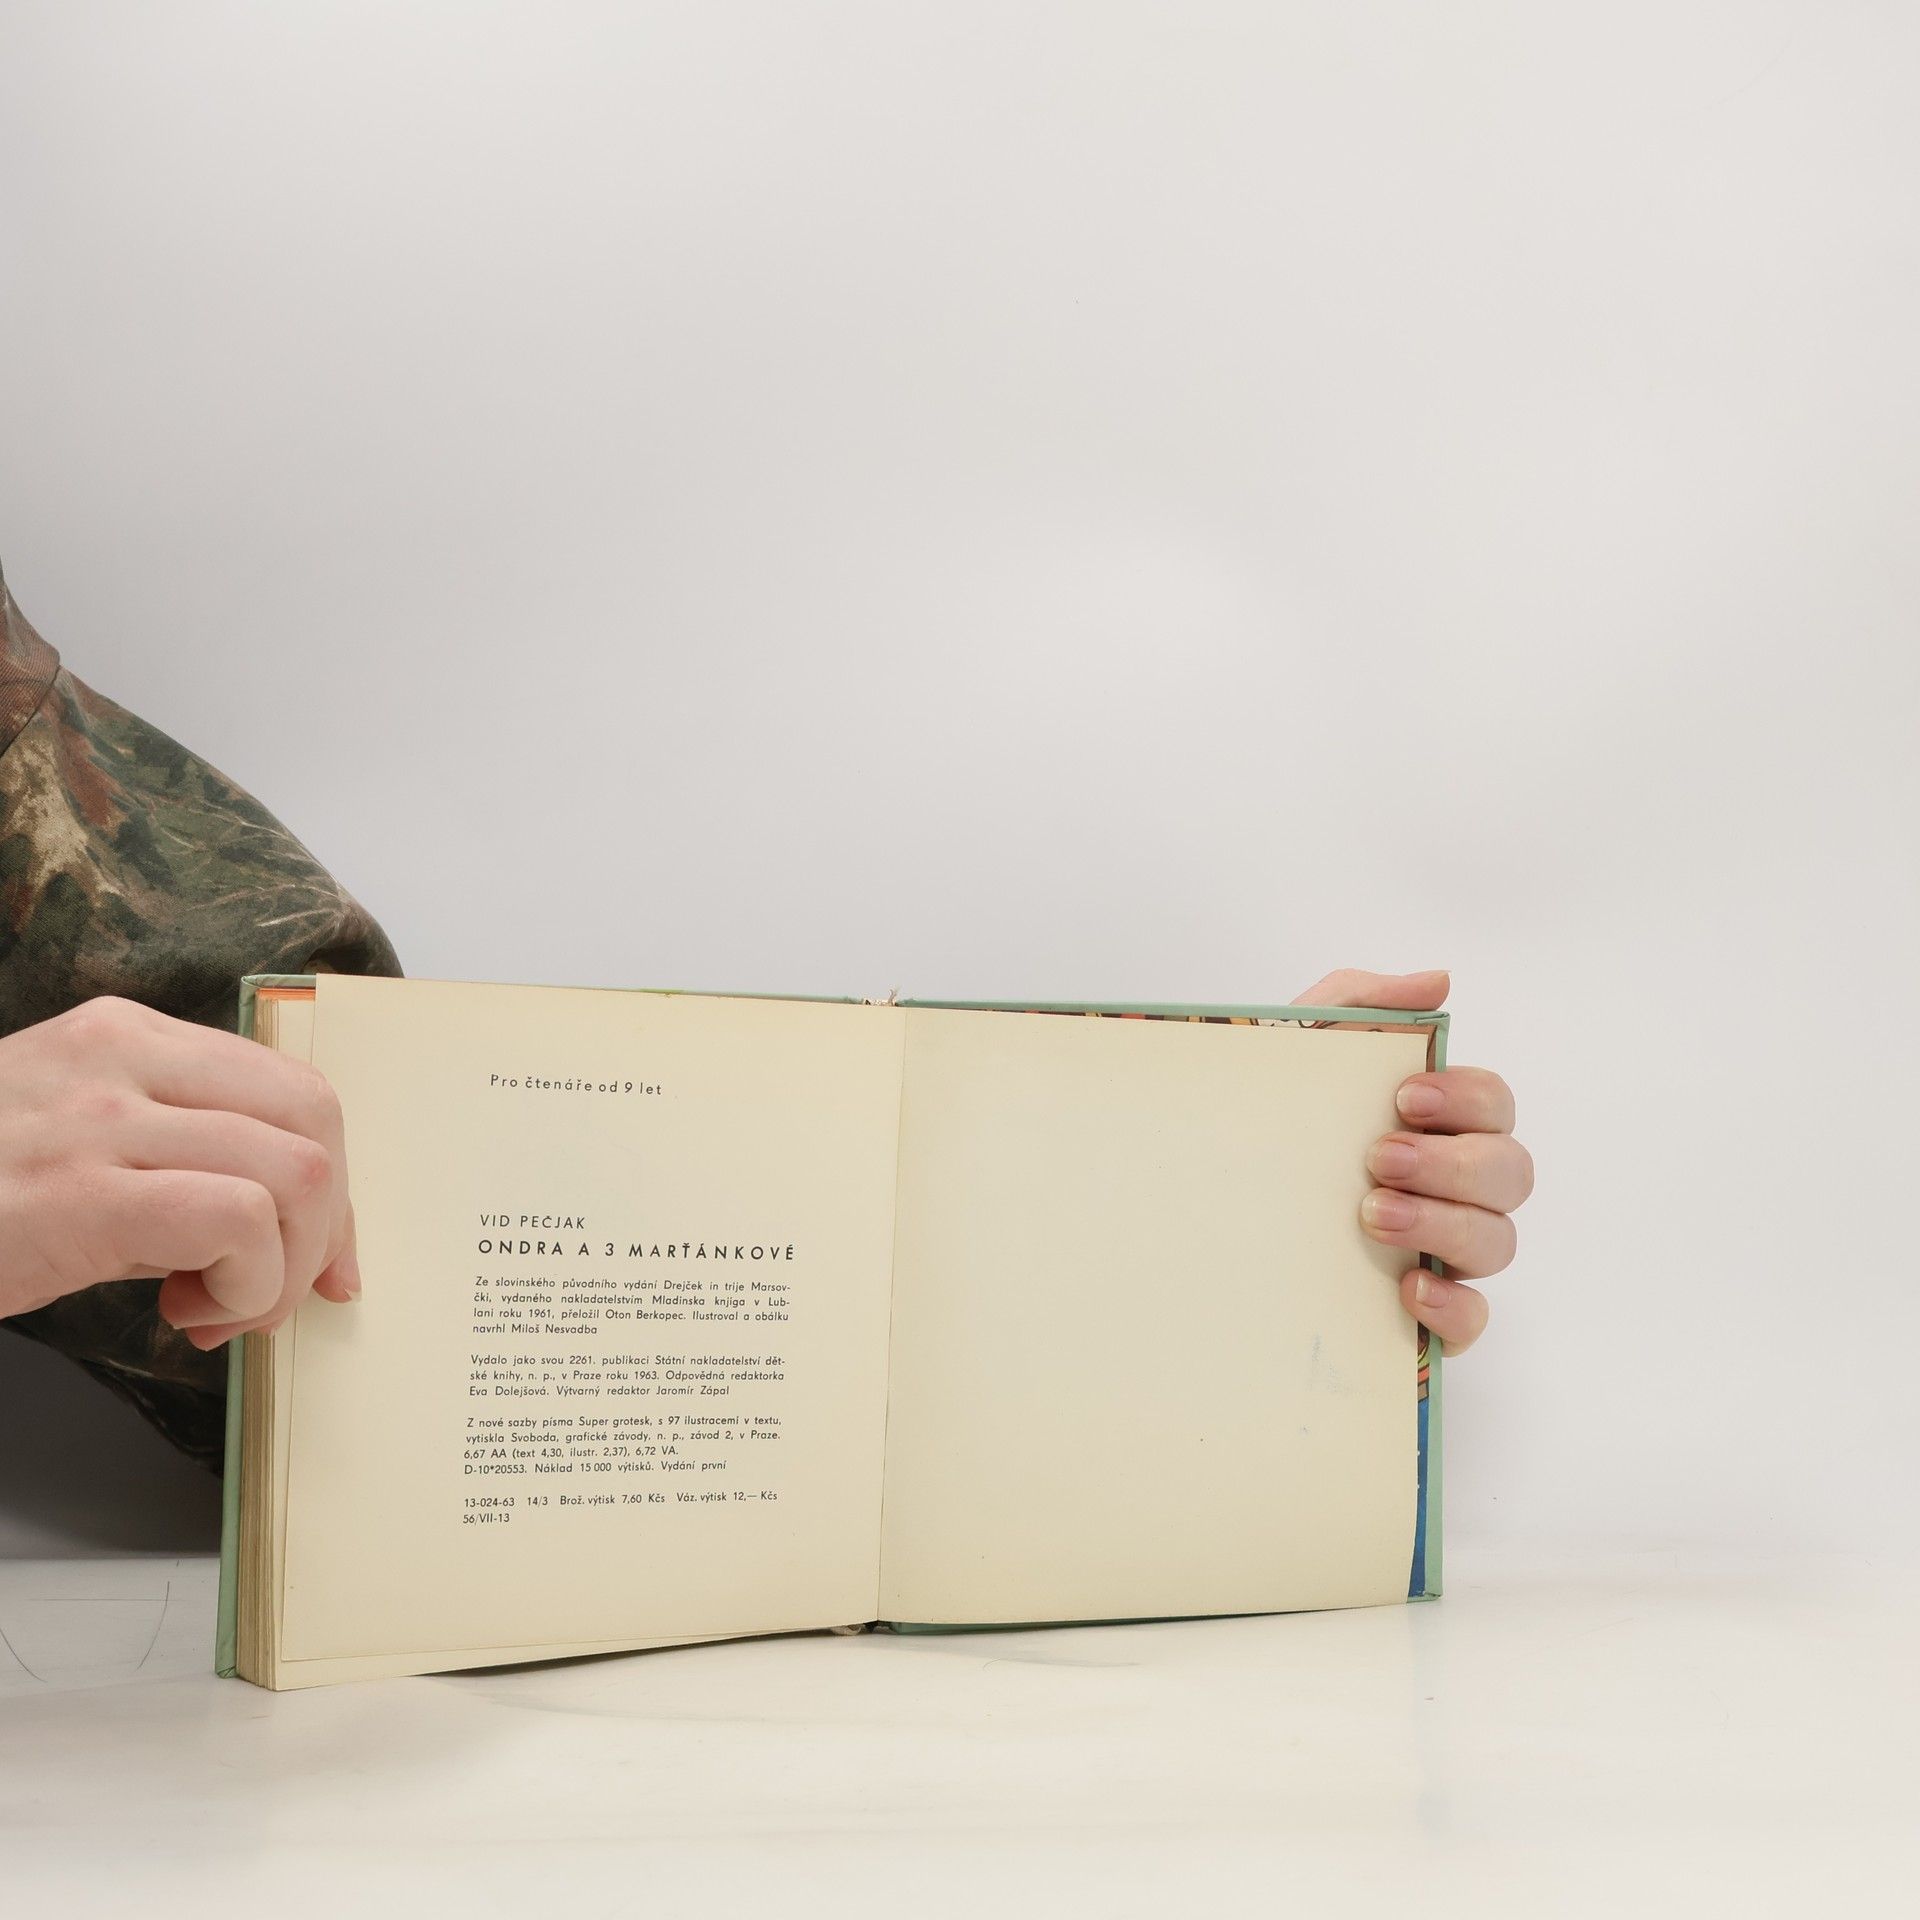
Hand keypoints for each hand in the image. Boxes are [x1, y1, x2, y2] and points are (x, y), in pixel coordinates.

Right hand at [0, 994, 360, 1347]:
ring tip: (213, 1307)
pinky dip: (246, 1286)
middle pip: (315, 1120)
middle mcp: (123, 1057)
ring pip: (293, 1175)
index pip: (293, 1088)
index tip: (320, 1255)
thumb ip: (173, 1147)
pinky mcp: (81, 1195)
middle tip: (273, 1290)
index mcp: (127, 1035)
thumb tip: (299, 1228)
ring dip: (281, 1269)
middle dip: (324, 1222)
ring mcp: (101, 1120)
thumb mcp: (74, 1132)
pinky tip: (185, 1312)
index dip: (332, 1182)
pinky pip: (239, 1222)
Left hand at [1293, 967, 1529, 1355]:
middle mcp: (1451, 1187)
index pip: (1494, 1104)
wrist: (1195, 1202)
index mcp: (1435, 1123)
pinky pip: (1473, 1320)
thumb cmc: (1264, 1117)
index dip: (1466, 1099)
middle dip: (1453, 1163)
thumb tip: (1439, 983)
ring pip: (1498, 1242)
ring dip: (1444, 1224)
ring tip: (1372, 1214)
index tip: (1402, 1098)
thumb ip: (1362, 1003)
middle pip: (1510, 1173)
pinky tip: (1408, 1288)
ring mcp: (1442, 1251)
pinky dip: (1454, 1306)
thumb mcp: (1296, 1045)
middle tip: (1379, 1159)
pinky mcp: (1421, 1313)